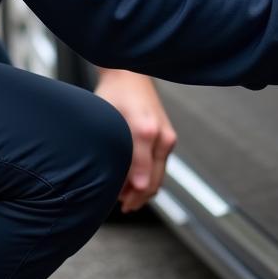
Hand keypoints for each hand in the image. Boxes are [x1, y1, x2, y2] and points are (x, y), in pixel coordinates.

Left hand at [94, 69, 176, 212]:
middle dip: (136, 198)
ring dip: (142, 192)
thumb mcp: (110, 122)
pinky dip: (149, 180)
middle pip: (153, 183)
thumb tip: (139, 186)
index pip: (142, 179)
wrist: (129, 74)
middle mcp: (162, 136)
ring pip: (158, 179)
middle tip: (117, 204)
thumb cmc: (115, 95)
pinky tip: (132, 184)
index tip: (116, 202)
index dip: (129, 195)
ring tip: (122, 197)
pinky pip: (160, 168)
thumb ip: (124, 153)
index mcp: (146, 132)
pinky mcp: (167, 139)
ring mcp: (167, 138)